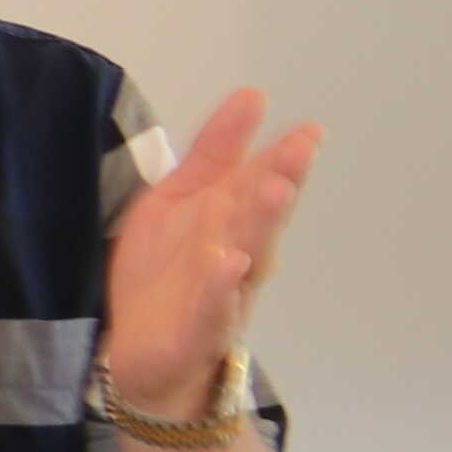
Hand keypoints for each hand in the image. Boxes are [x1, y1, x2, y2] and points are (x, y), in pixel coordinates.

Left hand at [102, 85, 321, 412]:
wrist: (142, 356)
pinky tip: (229, 262)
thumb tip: (253, 95)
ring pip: (247, 257)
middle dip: (280, 184)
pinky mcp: (197, 330)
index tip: (309, 129)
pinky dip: (221, 286)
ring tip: (273, 191)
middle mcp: (238, 256)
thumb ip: (214, 153)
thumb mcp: (180, 200)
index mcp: (230, 222)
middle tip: (298, 150)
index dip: (283, 157)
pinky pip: (212, 307)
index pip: (260, 184)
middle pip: (261, 218)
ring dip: (260, 225)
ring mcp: (222, 295)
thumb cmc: (166, 272)